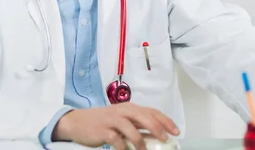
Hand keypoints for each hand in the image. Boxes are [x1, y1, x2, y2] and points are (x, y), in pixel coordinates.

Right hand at [52, 103, 179, 149]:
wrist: (78, 122)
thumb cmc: (103, 121)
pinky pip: (117, 140)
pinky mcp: (103, 130)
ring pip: (132, 129)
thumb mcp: (122, 120)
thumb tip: (156, 135)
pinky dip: (123, 147)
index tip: (176, 131)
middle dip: (157, 128)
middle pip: (144, 117)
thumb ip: (138, 126)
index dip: (166, 121)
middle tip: (165, 139)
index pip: (152, 112)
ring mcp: (112, 120)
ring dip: (140, 142)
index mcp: (130, 108)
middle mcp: (123, 111)